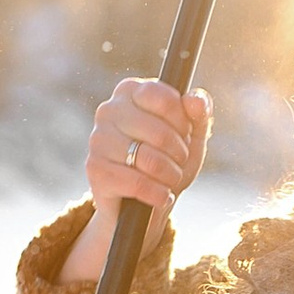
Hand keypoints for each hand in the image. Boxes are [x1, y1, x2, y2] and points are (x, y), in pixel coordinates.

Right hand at [64, 78, 209, 276]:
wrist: (145, 202)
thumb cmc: (168, 160)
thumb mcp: (191, 136)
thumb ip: (199, 113)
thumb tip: (195, 99)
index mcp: (131, 91)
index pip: (164, 99)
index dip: (183, 123)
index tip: (183, 135)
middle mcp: (109, 109)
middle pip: (160, 133)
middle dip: (179, 155)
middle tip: (177, 163)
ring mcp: (98, 139)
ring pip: (150, 160)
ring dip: (170, 176)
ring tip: (170, 180)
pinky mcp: (95, 169)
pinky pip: (137, 183)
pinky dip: (158, 194)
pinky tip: (162, 197)